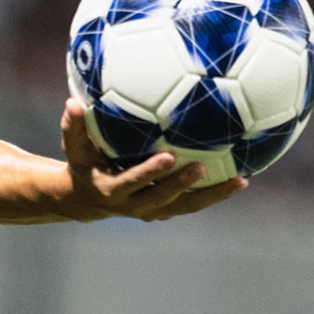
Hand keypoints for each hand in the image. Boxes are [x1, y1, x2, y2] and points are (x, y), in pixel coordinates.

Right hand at [59, 99, 246, 220]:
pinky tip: (241, 178)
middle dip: (182, 184)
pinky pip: (193, 203)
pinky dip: (215, 193)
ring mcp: (153, 210)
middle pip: (162, 198)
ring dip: (212, 196)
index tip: (167, 156)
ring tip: (240, 181)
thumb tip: (73, 102)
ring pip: (185, 206)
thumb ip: (73, 127)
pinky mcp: (167, 209)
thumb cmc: (84, 164)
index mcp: (112, 189)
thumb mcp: (74, 148)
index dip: (149, 172)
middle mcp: (134, 205)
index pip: (131, 182)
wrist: (87, 199)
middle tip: (202, 166)